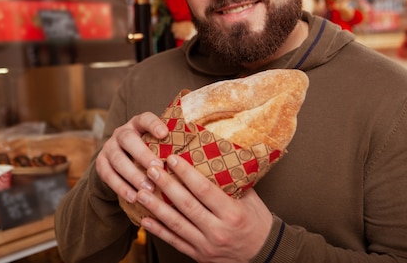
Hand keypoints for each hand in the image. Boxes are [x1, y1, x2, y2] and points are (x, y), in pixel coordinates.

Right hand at [96, 112, 168, 202]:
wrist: (119, 160)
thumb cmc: (149, 152)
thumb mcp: (157, 144)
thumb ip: (171, 145)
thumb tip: (202, 153)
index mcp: (138, 124)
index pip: (145, 118)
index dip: (153, 124)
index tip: (164, 133)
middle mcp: (121, 133)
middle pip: (128, 139)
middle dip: (142, 154)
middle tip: (157, 167)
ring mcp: (109, 148)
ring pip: (118, 159)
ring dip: (132, 175)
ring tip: (147, 189)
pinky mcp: (101, 164)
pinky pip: (108, 176)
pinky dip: (121, 187)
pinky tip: (133, 197)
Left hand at [137, 154, 272, 261]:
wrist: (265, 255)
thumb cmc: (257, 222)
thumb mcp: (251, 199)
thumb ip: (231, 181)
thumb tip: (213, 155)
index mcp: (232, 214)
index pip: (204, 190)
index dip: (186, 173)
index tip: (172, 159)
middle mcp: (218, 230)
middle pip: (186, 205)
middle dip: (166, 186)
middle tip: (151, 169)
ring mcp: (206, 245)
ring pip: (176, 224)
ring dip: (156, 207)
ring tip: (141, 192)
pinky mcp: (199, 255)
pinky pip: (175, 241)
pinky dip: (158, 231)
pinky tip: (145, 219)